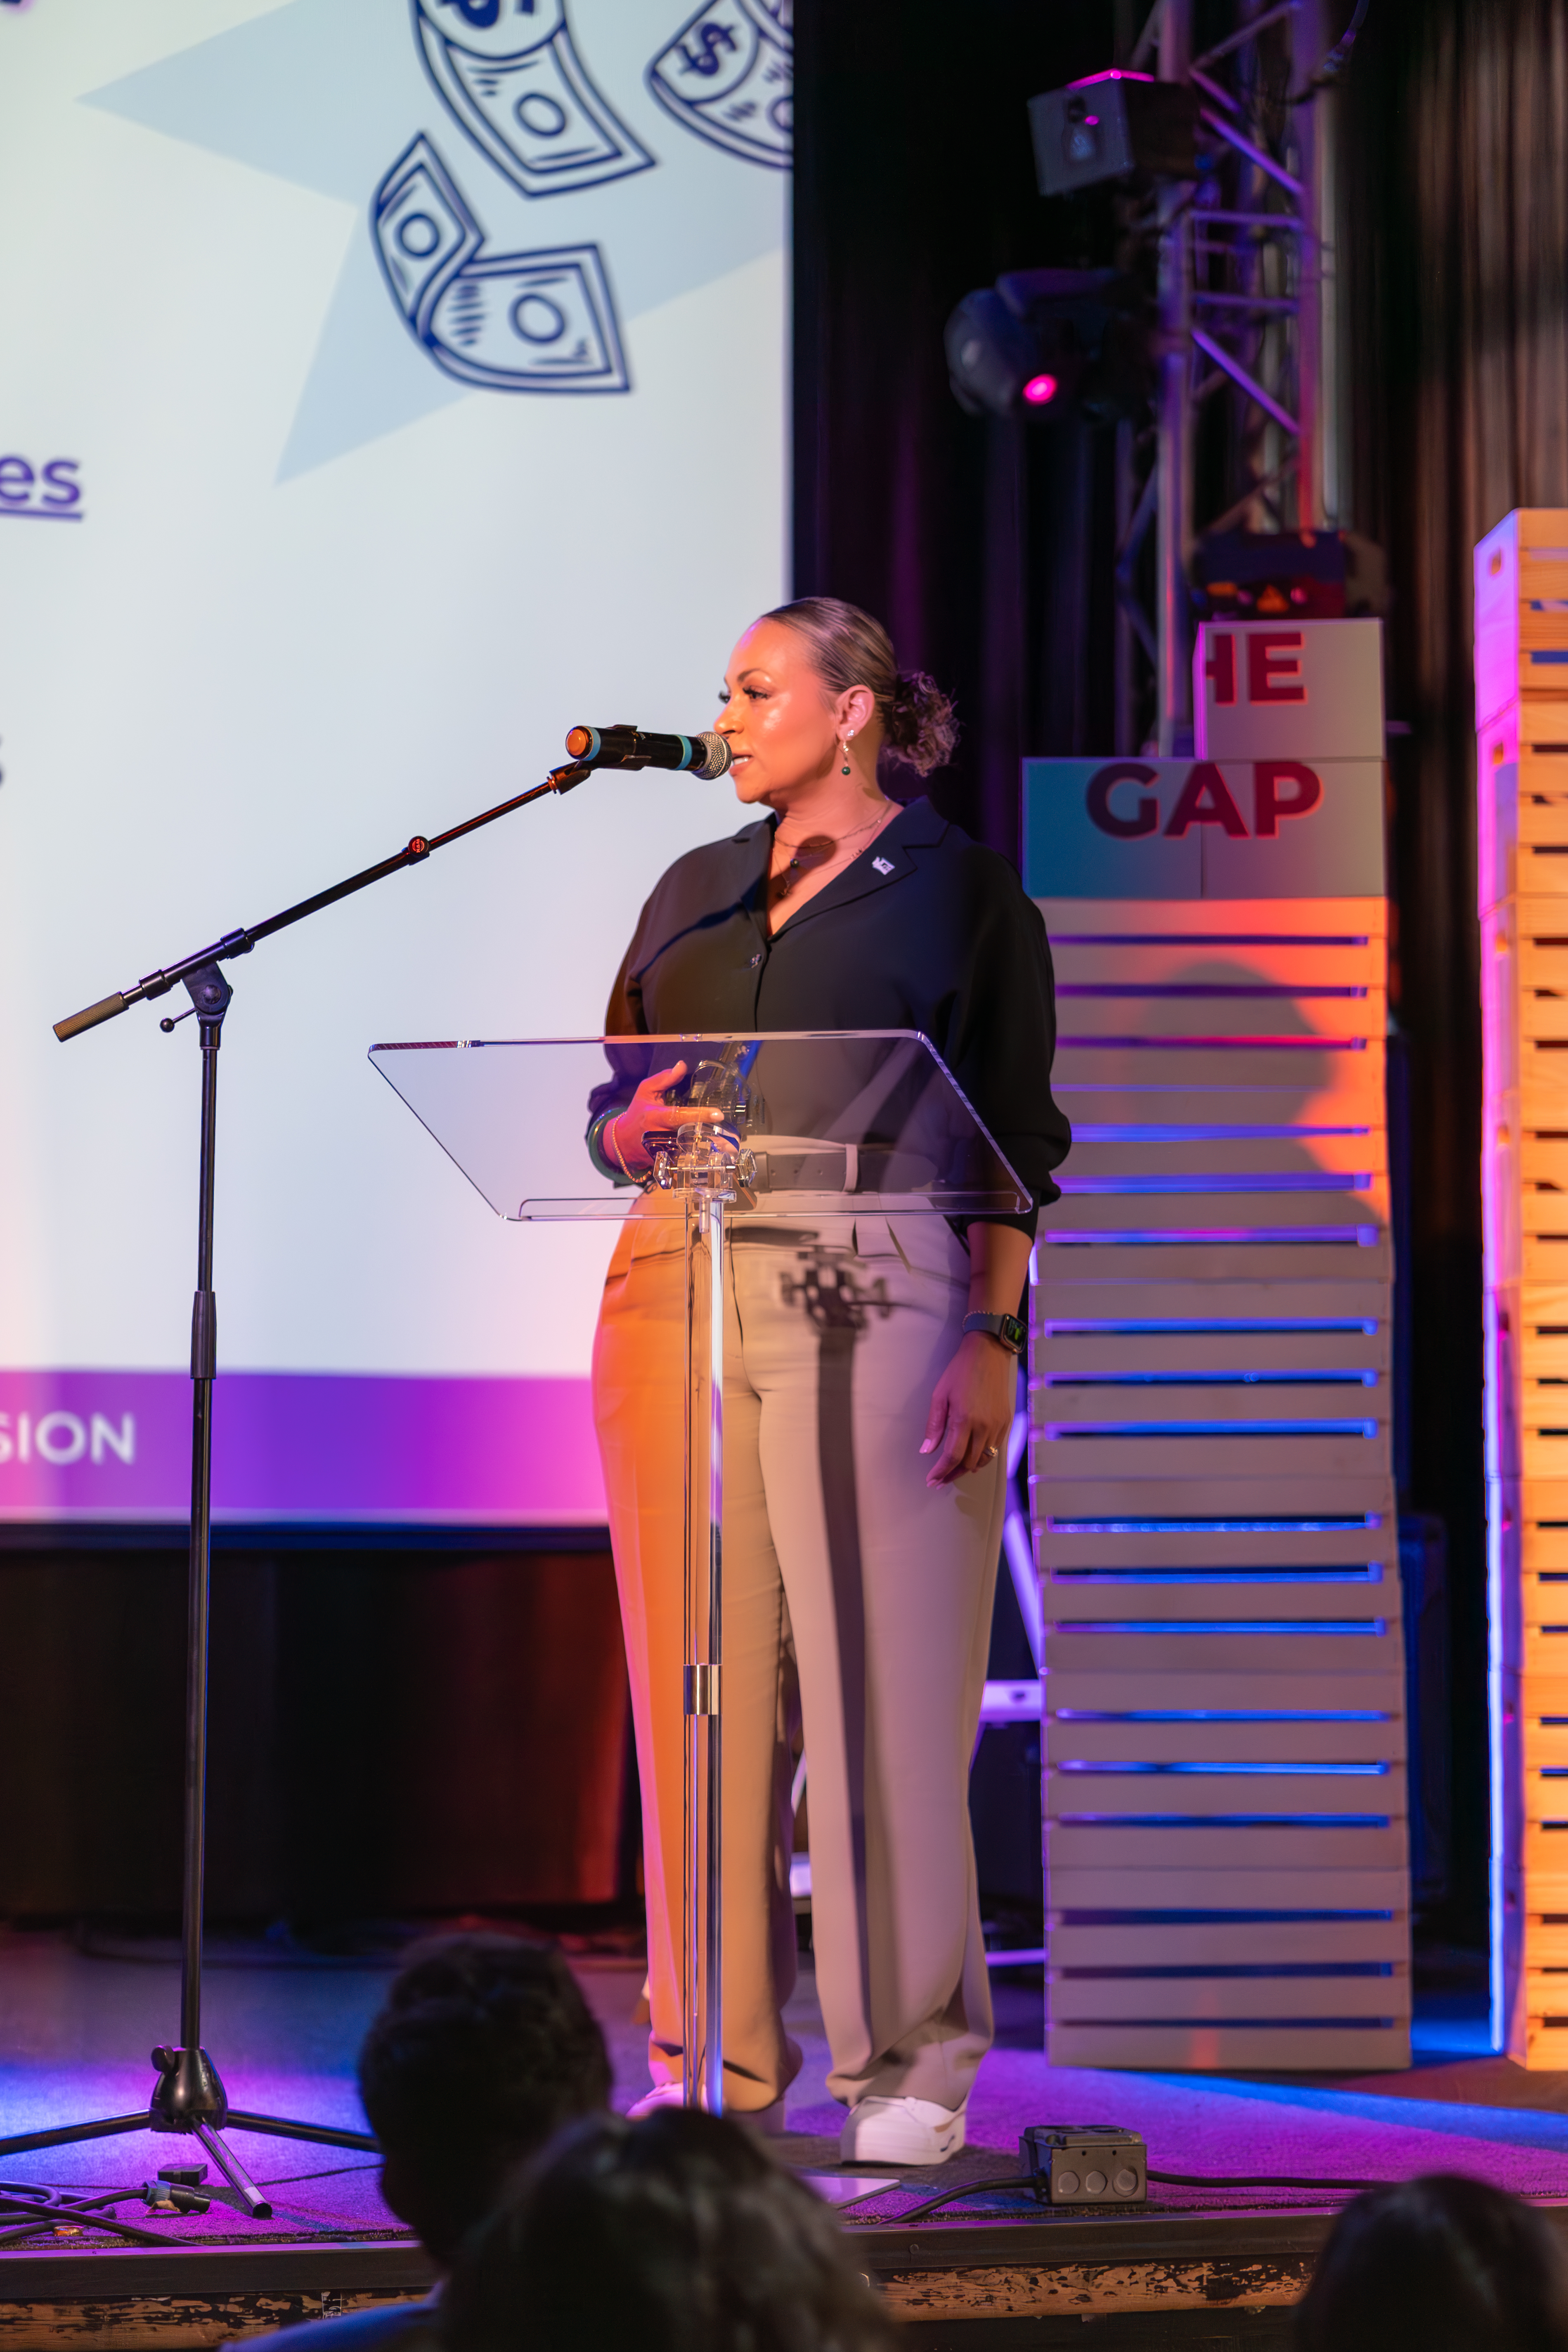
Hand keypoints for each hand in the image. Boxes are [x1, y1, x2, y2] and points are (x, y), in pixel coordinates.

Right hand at [605, 1062, 719, 1177]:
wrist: (623, 1142)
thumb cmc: (637, 1113)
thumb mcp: (645, 1092)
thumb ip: (663, 1079)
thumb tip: (681, 1066)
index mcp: (655, 1116)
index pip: (679, 1115)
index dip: (699, 1115)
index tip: (718, 1114)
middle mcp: (659, 1135)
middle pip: (689, 1135)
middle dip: (709, 1135)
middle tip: (730, 1135)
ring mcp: (663, 1150)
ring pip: (689, 1150)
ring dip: (707, 1147)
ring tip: (727, 1145)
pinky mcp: (666, 1161)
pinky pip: (685, 1159)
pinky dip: (698, 1157)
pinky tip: (713, 1154)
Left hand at [920, 1331, 1014, 1487]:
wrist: (988, 1354)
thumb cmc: (960, 1371)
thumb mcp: (940, 1396)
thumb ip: (934, 1426)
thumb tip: (927, 1450)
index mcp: (965, 1419)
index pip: (952, 1457)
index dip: (941, 1472)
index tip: (932, 1480)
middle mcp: (984, 1426)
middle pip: (969, 1463)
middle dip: (953, 1474)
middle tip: (940, 1478)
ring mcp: (998, 1425)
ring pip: (984, 1459)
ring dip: (968, 1468)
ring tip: (954, 1471)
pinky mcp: (1006, 1422)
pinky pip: (995, 1448)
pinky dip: (983, 1457)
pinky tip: (973, 1457)